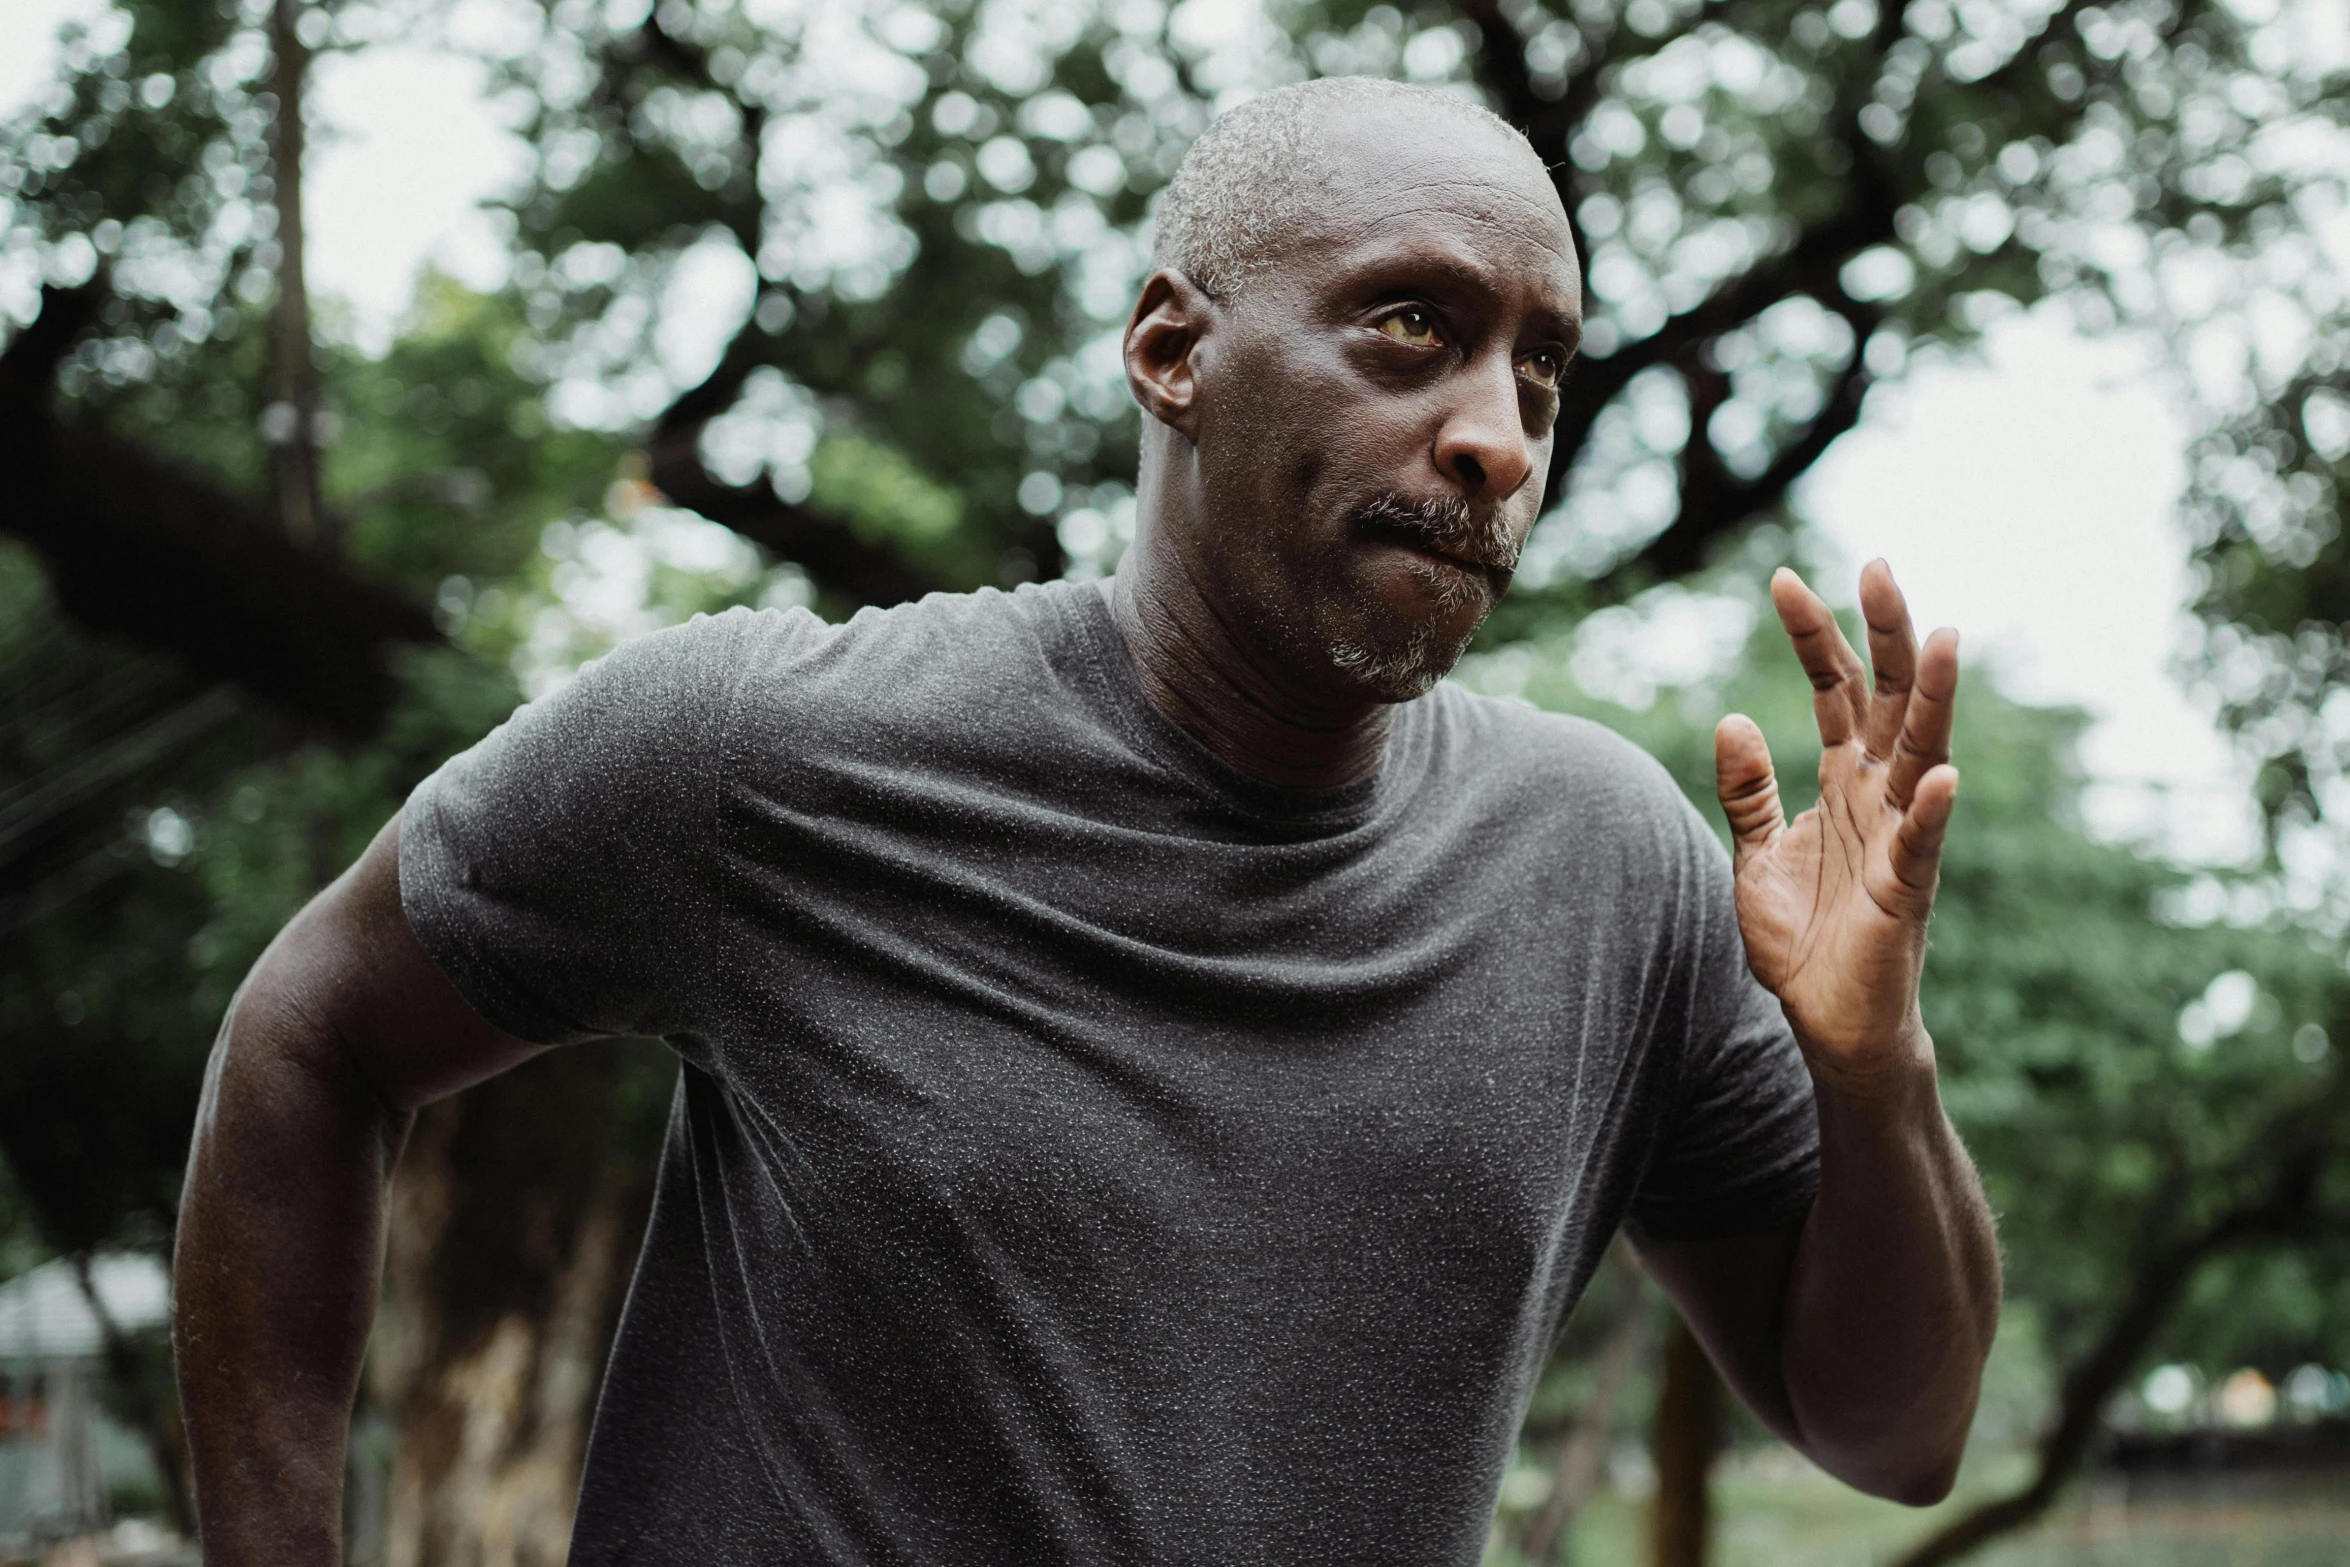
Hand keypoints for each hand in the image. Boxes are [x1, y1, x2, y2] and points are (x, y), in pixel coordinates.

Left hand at [1715, 563, 1958, 1087]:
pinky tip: (1941, 775)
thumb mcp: (1755, 856)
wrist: (1829, 1024)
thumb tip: (1731, 719)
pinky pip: (1923, 845)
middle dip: (1883, 634)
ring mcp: (1901, 840)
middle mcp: (1880, 797)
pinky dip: (1934, 810)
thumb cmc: (1802, 941)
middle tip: (1878, 564)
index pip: (1834, 692)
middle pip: (1888, 699)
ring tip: (1940, 636)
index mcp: (1843, 782)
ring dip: (1933, 698)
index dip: (1813, 637)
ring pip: (1922, 754)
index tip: (1782, 580)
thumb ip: (1747, 791)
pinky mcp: (1905, 892)